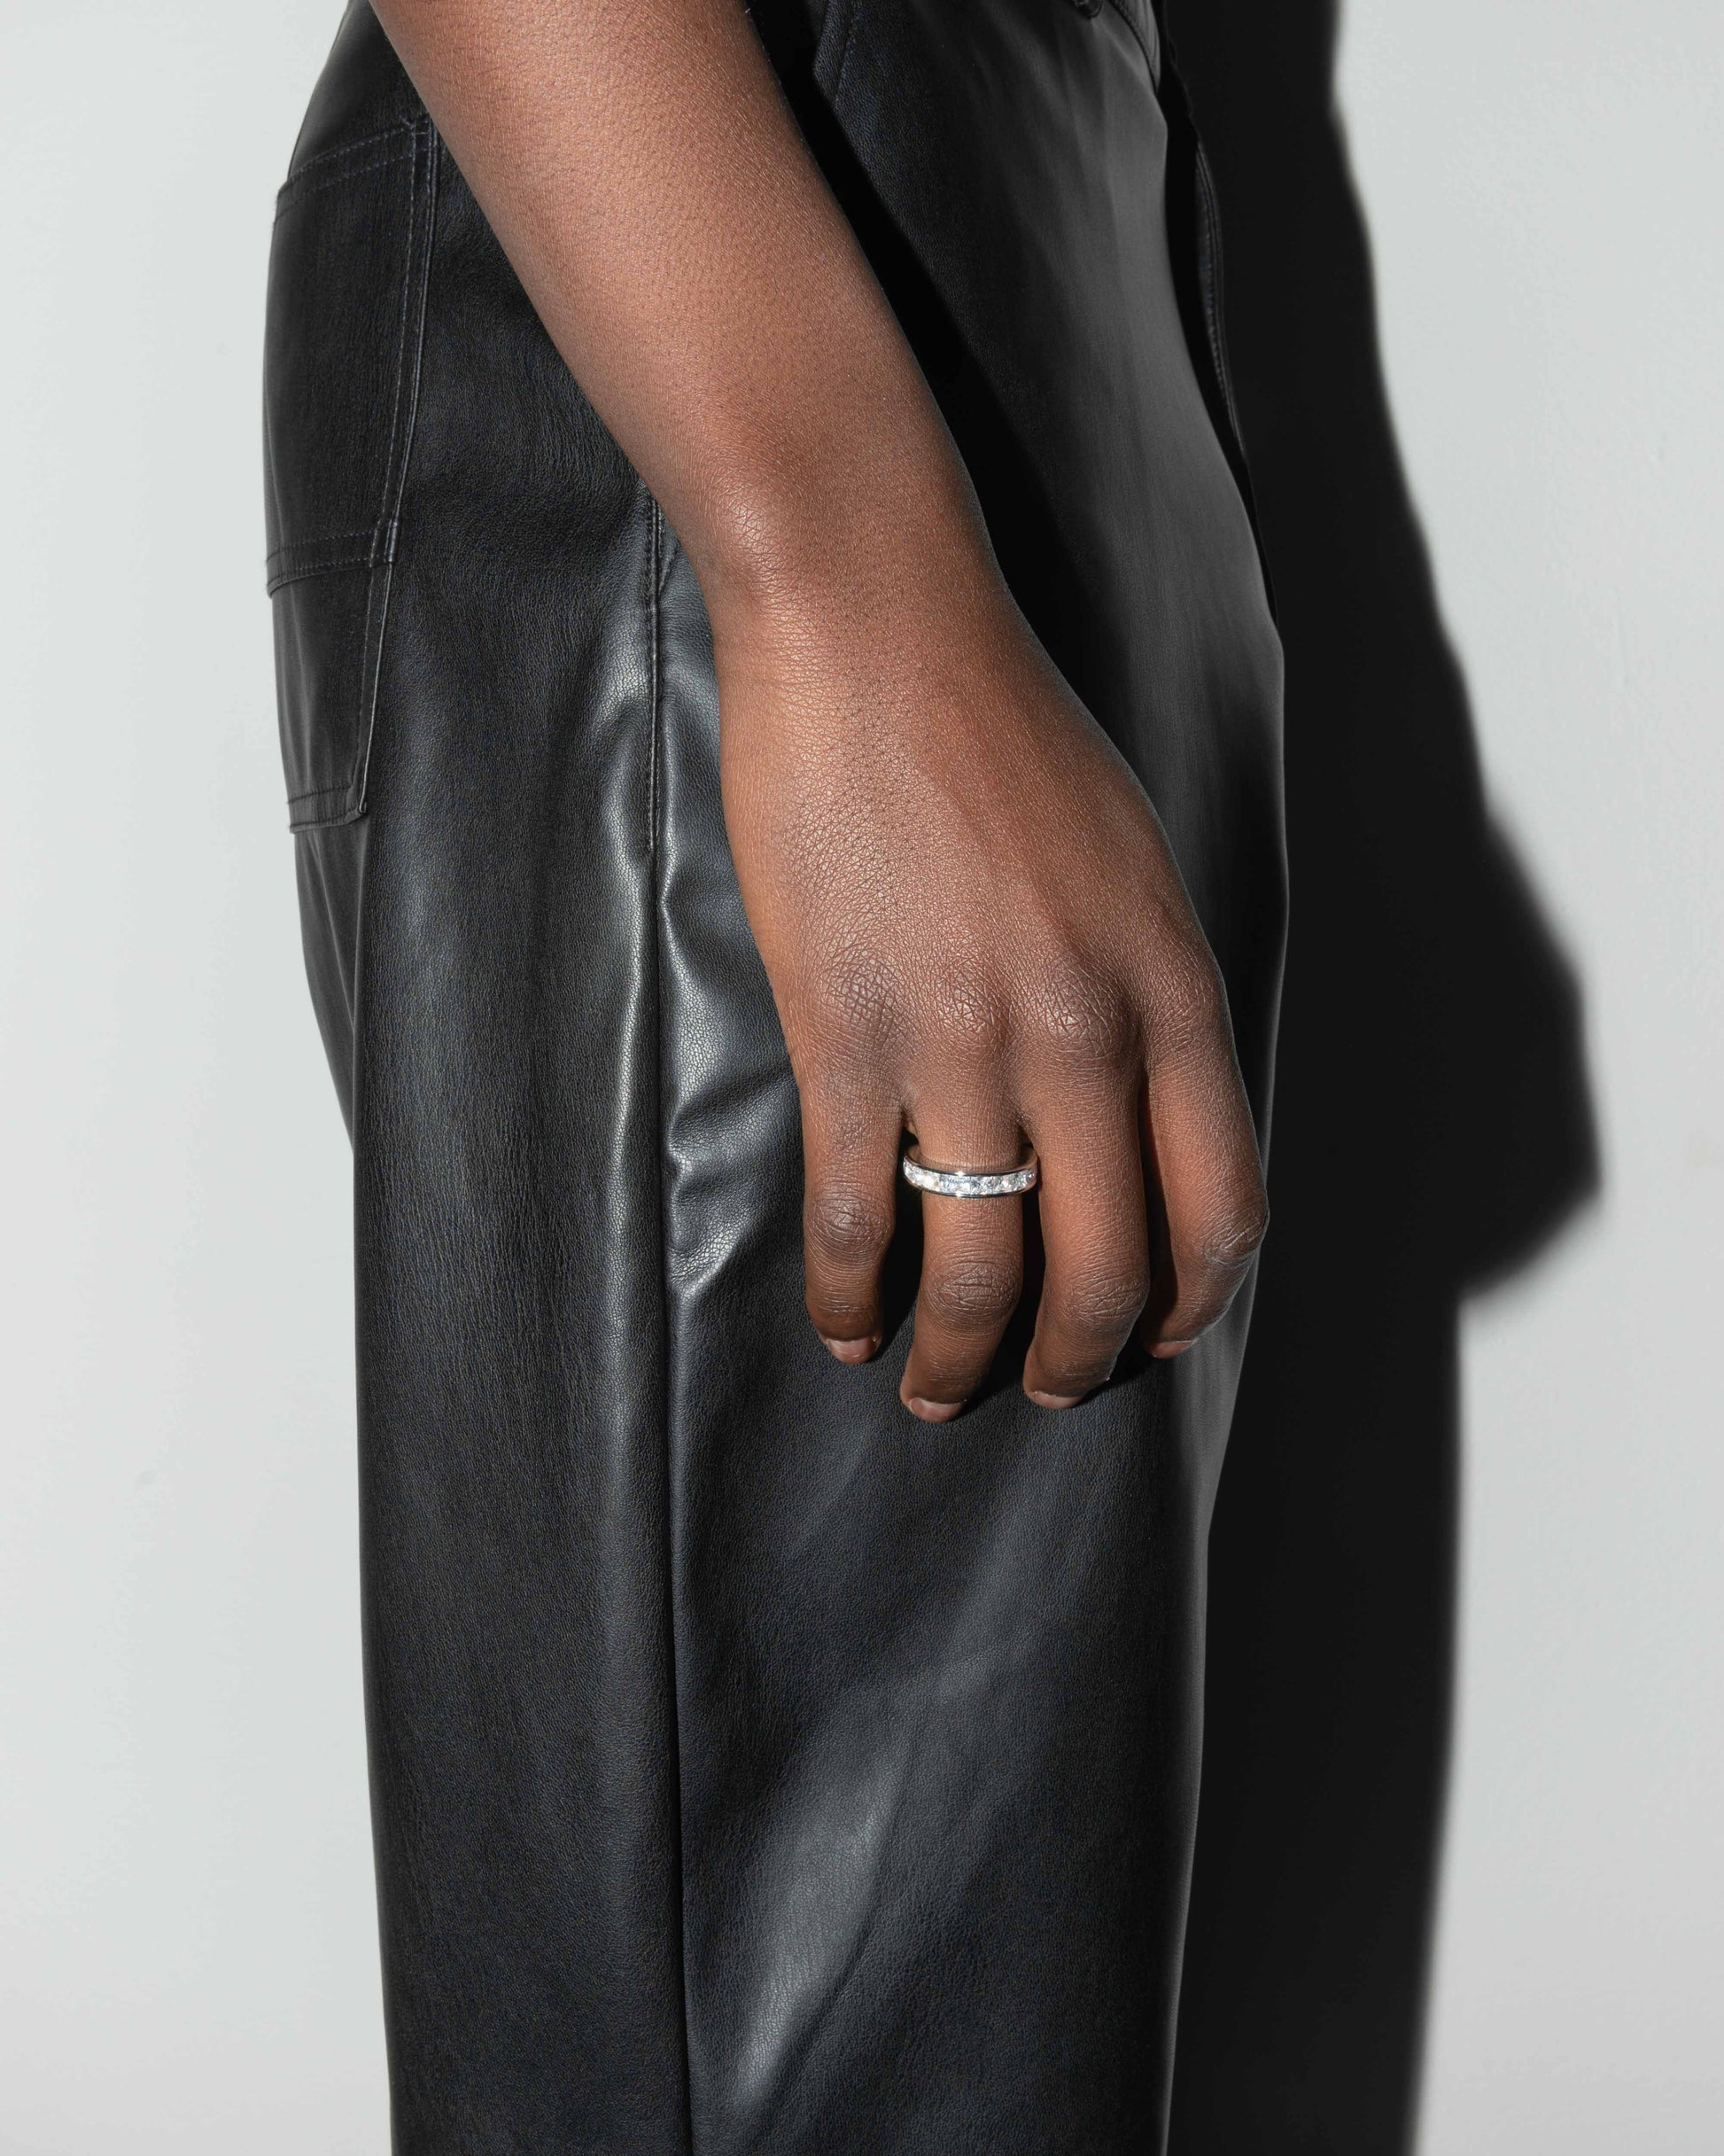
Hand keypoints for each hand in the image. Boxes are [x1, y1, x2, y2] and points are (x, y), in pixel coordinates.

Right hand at [716, 547, 1267, 1421]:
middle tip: (1045, 1390)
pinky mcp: (846, 1035)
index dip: (1190, 1303)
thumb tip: (1137, 1114)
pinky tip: (842, 1325)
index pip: (1222, 1205)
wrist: (875, 635)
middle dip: (1078, 1359)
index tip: (1153, 1338)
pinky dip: (849, 1294)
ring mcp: (964, 1041)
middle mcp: (1088, 1034)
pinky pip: (857, 1212)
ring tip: (937, 1389)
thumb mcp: (1133, 863)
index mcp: (1175, 988)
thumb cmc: (1004, 731)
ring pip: (983, 1266)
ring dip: (963, 1357)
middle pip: (1107, 1265)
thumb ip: (1150, 994)